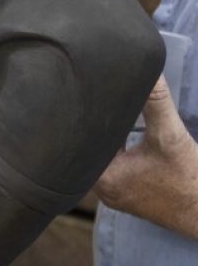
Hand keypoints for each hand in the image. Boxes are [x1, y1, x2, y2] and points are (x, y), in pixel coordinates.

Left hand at [96, 75, 197, 237]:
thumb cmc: (191, 181)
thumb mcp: (170, 136)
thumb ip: (155, 102)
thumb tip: (149, 72)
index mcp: (103, 177)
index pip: (79, 139)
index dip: (80, 116)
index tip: (80, 95)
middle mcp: (102, 188)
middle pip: (88, 147)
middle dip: (94, 124)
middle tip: (92, 97)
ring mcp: (114, 193)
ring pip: (99, 155)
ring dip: (106, 136)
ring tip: (108, 112)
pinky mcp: (126, 193)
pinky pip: (112, 165)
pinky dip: (115, 148)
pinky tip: (123, 132)